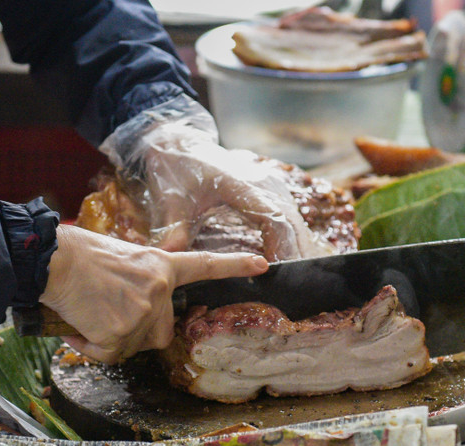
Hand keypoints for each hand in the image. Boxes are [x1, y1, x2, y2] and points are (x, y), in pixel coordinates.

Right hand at [38, 224, 268, 362]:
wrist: (49, 260)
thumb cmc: (76, 255)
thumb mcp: (121, 257)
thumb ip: (141, 278)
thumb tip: (137, 301)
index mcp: (160, 266)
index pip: (204, 265)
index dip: (234, 266)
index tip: (262, 264)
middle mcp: (159, 289)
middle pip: (160, 332)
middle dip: (136, 333)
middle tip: (106, 313)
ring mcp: (142, 312)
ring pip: (132, 346)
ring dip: (108, 339)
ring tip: (86, 312)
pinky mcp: (120, 332)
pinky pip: (107, 354)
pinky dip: (89, 346)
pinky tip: (76, 325)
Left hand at [102, 95, 334, 260]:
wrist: (179, 144)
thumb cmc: (176, 171)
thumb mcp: (171, 200)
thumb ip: (173, 229)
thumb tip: (169, 255)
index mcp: (240, 184)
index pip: (272, 217)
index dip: (279, 245)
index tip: (275, 270)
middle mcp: (260, 183)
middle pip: (290, 221)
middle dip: (294, 252)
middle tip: (291, 283)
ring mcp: (268, 185)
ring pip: (293, 219)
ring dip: (296, 246)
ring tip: (294, 277)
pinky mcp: (268, 191)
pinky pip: (287, 216)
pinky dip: (290, 238)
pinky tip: (287, 259)